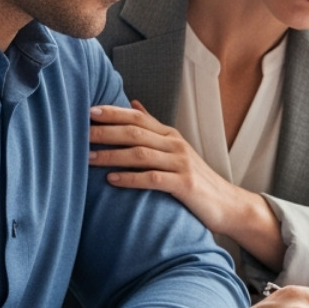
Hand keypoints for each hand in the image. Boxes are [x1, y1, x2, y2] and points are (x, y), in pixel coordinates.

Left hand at [89, 102, 281, 264]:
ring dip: (111, 155)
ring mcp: (181, 164)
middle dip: (106, 132)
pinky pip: (152, 179)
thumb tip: (132, 104)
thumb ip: (153, 127)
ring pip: (140, 154)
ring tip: (88, 158)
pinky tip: (112, 180)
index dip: (113, 113)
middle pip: (135, 133)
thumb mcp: (175, 148)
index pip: (137, 118)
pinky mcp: (184, 184)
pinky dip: (130, 179)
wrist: (227, 203)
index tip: (88, 111)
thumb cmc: (195, 178)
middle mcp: (175, 145)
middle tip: (81, 133)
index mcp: (170, 135)